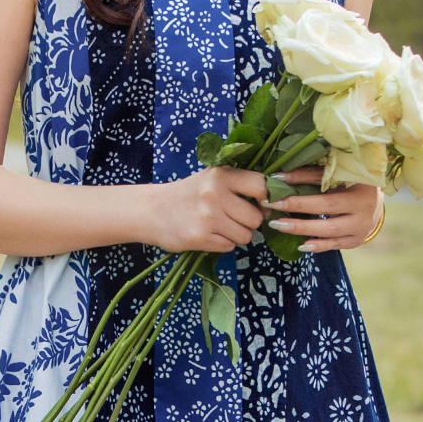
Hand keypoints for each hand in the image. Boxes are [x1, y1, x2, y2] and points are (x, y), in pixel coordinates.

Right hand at [147, 166, 269, 254]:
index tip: (259, 203)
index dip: (266, 198)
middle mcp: (214, 194)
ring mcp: (207, 217)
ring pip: (245, 235)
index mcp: (220, 175)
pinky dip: (223, 244)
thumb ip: (239, 185)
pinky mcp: (199, 238)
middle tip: (234, 218)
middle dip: (250, 222)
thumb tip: (271, 205)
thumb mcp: (211, 179)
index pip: (261, 186)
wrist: (151, 210)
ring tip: (220, 227)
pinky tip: (209, 234)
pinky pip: (229, 246)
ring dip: (237, 235)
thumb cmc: (189, 194)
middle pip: (255, 217)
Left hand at [267, 167, 384, 255]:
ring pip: (330, 229)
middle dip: (298, 206)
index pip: (326, 179)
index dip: (300, 179)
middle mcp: (365, 204)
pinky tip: (300, 245)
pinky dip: (317, 245)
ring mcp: (363, 225)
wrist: (374, 205)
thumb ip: (310, 175)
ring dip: (302, 228)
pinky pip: (334, 245)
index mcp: (360, 181)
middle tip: (273, 206)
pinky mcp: (357, 240)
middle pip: (327, 206)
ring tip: (279, 225)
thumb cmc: (349, 185)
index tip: (275, 181)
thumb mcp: (335, 176)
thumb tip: (278, 178)